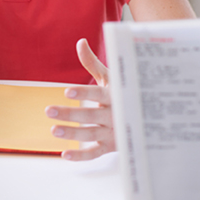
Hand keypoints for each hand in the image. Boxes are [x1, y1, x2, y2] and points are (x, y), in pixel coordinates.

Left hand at [45, 38, 115, 160]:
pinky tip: (64, 155)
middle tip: (49, 110)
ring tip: (53, 130)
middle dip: (70, 114)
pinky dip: (81, 156)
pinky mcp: (111, 146)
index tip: (67, 91)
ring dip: (72, 134)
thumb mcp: (110, 76)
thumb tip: (80, 42)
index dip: (84, 93)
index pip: (98, 94)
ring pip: (91, 134)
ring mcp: (114, 132)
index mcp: (115, 95)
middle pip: (91, 115)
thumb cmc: (124, 91)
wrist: (151, 115)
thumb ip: (92, 62)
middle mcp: (115, 114)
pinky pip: (95, 154)